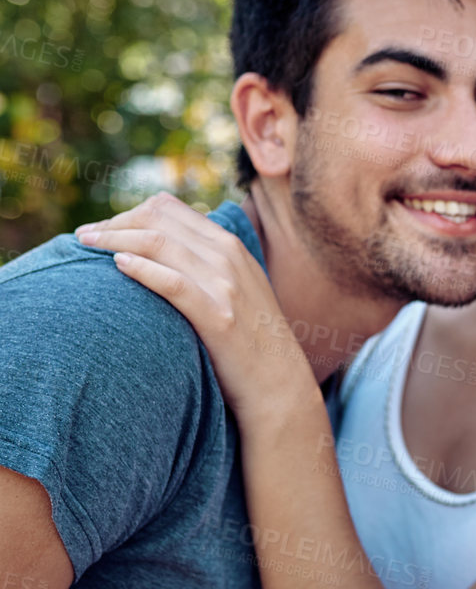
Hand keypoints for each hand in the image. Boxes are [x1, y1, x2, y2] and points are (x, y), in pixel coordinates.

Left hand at [75, 193, 310, 415]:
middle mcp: (228, 256)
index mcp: (229, 245)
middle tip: (84, 237)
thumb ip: (205, 262)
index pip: (168, 208)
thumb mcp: (235, 286)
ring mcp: (225, 284)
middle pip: (158, 219)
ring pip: (159, 243)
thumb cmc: (247, 337)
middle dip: (114, 223)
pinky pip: (172, 282)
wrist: (277, 380)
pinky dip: (141, 268)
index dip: (127, 213)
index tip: (102, 229)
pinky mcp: (218, 315)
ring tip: (86, 246)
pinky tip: (118, 266)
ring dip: (114, 240)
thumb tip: (156, 248)